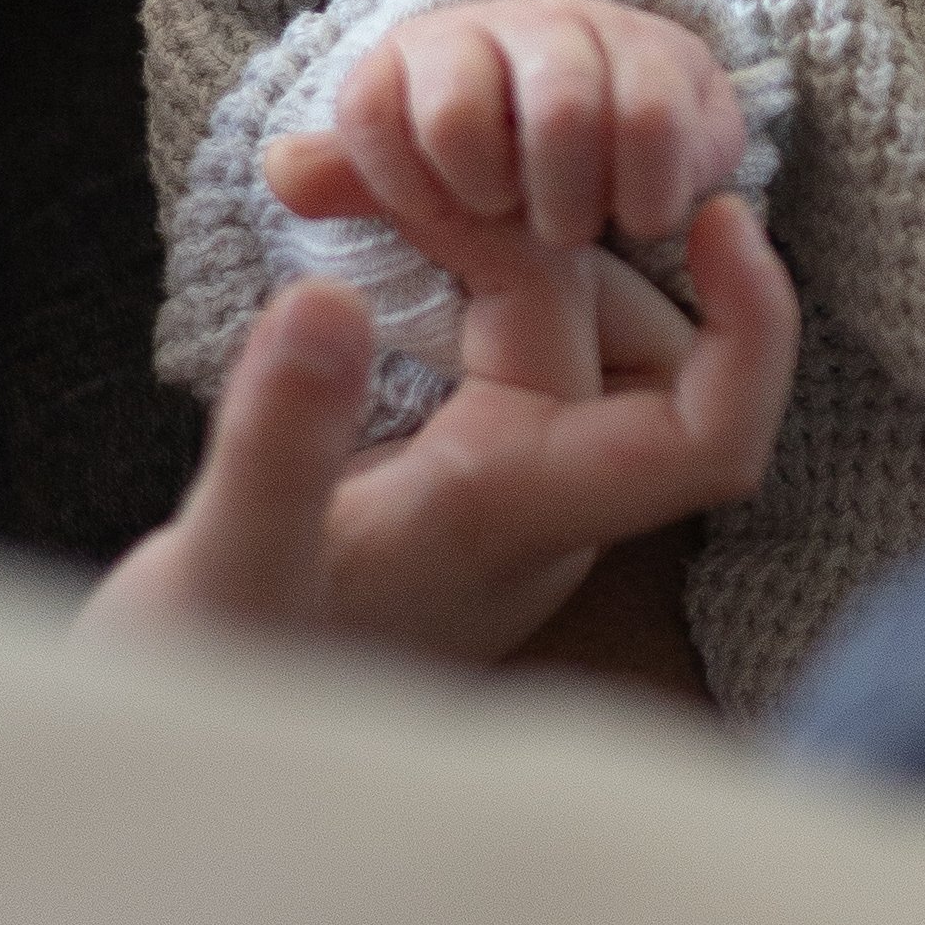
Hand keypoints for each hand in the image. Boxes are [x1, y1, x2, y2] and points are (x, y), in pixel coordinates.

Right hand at [81, 188, 799, 672]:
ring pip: (547, 300)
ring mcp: (498, 466)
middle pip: (606, 314)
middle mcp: (537, 489)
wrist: (172, 752)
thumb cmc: (208, 672)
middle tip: (315, 172)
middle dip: (496, 214)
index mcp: (522, 519)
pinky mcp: (450, 444)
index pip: (707, 435)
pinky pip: (490, 315)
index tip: (717, 212)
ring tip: (312, 187)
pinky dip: (432, 252)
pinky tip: (343, 218)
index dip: (752, 327)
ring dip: (454, 223)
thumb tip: (326, 300)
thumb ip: (280, 444)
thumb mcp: (224, 565)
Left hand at [270, 0, 748, 315]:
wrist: (627, 106)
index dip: (402, 183)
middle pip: (456, 116)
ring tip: (573, 225)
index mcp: (422, 52)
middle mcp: (501, 25)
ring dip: (567, 200)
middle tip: (515, 226)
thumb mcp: (420, 171)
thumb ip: (352, 176)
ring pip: (564, 113)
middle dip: (486, 197)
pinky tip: (638, 211)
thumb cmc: (504, 157)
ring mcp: (591, 31)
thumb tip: (280, 168)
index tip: (443, 212)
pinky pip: (655, 123)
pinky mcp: (676, 58)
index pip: (370, 108)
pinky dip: (643, 191)